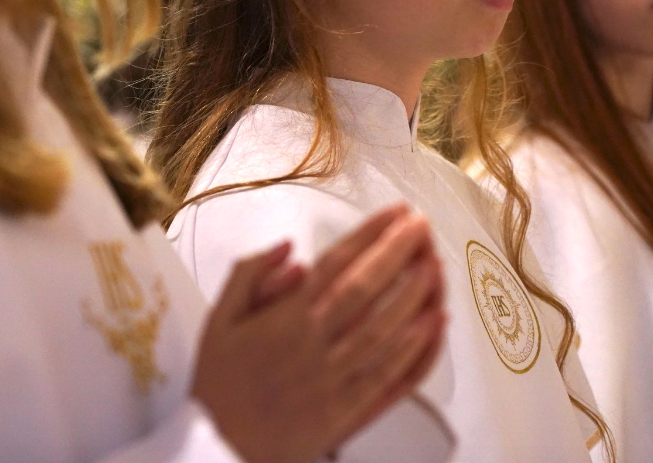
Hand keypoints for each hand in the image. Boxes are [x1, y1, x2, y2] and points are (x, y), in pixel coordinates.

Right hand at [192, 204, 445, 462]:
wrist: (219, 449)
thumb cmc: (219, 384)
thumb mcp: (218, 320)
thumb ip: (248, 275)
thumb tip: (288, 248)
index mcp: (284, 317)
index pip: (336, 263)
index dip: (369, 233)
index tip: (394, 212)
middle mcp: (314, 341)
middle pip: (365, 287)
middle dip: (398, 252)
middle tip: (422, 225)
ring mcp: (333, 376)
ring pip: (383, 328)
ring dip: (412, 295)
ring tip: (434, 265)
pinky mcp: (346, 409)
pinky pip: (387, 374)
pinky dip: (412, 348)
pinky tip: (431, 326)